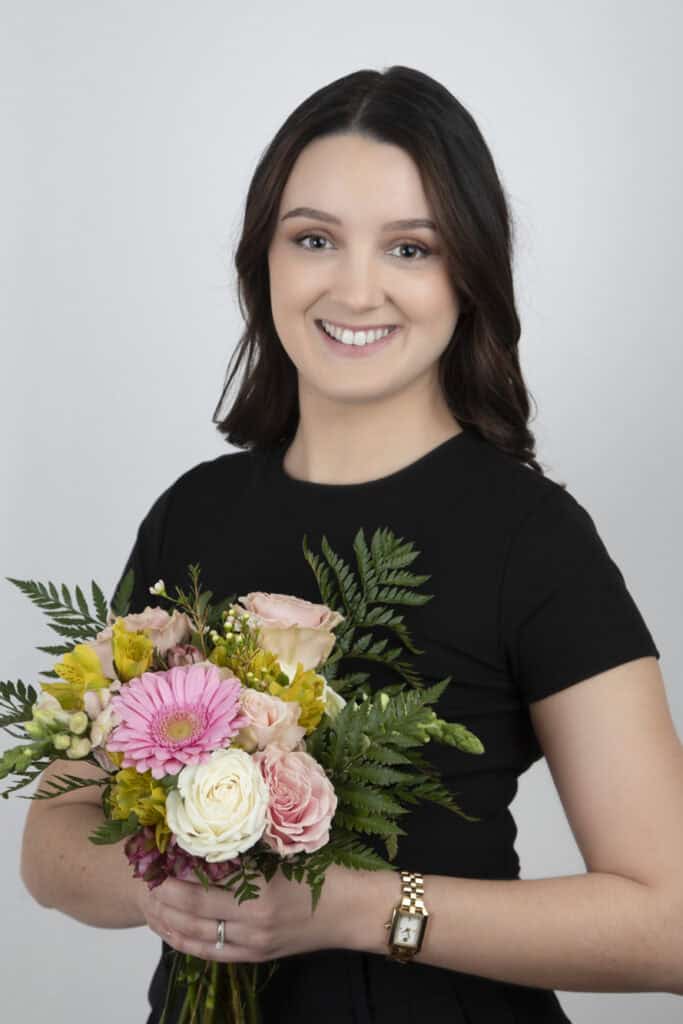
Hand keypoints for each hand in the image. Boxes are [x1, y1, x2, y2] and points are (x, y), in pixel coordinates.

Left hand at [140, 863, 372, 962]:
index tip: (153, 862)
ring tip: (150, 906)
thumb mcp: (288, 852)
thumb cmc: (328, 870)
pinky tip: (173, 931)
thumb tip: (210, 833)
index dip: (171, 882)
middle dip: (163, 902)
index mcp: (261, 894)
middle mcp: (253, 925)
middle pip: (192, 918)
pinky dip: (188, 943)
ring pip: (198, 940)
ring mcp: (255, 945)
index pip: (200, 893)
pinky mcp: (259, 956)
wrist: (356, 910)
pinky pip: (214, 953)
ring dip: (170, 925)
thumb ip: (250, 848)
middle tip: (144, 881)